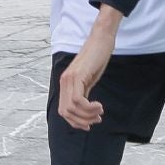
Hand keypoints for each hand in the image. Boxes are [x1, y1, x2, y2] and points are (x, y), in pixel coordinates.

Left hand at [57, 10, 122, 130]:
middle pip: (65, 112)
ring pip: (71, 108)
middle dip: (82, 121)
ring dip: (87, 115)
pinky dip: (89, 107)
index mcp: (66, 84)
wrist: (101, 40)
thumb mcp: (89, 80)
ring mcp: (69, 79)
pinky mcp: (77, 75)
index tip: (90, 124)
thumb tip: (84, 110)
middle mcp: (64, 82)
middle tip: (97, 119)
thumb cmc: (97, 58)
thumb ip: (84, 93)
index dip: (75, 122)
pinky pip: (78, 100)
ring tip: (100, 112)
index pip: (63, 111)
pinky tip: (99, 105)